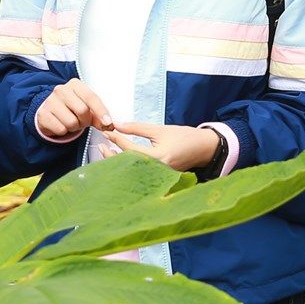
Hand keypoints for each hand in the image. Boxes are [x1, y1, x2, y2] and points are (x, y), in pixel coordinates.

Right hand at [35, 79, 113, 141]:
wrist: (49, 111)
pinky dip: (63, 131)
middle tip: (82, 121)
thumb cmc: (71, 108)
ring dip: (74, 127)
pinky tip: (60, 124)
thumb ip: (98, 116)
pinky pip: (60, 129)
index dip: (101, 111)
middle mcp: (61, 90)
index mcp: (75, 85)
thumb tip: (109, 125)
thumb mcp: (86, 108)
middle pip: (82, 111)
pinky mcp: (43, 114)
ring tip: (70, 122)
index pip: (91, 97)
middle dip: (85, 121)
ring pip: (71, 122)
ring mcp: (50, 101)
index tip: (108, 123)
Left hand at [97, 120, 219, 173]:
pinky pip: (138, 173)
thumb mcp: (159, 129)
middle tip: (100, 146)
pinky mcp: (158, 178)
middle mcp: (156, 170)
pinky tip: (120, 160)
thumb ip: (137, 128)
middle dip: (111, 156)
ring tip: (106, 152)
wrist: (203, 148)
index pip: (130, 149)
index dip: (116, 140)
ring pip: (131, 171)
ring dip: (118, 162)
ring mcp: (157, 176)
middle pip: (127, 165)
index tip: (106, 132)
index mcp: (158, 156)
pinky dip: (128, 166)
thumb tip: (117, 125)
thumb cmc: (184, 137)